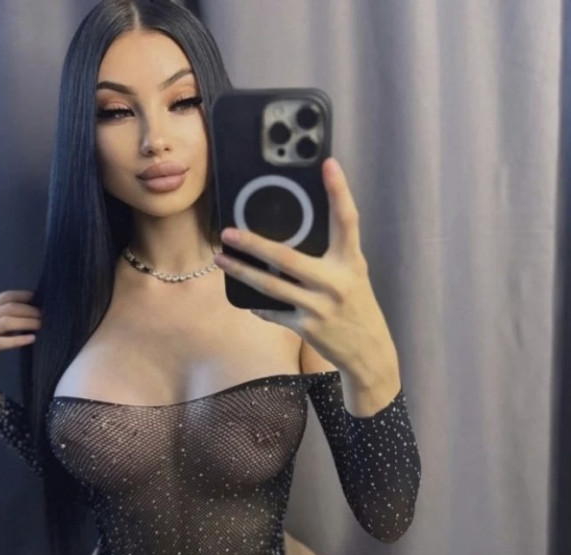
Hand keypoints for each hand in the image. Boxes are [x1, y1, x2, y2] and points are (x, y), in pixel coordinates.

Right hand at [0, 290, 40, 394]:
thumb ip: (5, 321)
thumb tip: (33, 313)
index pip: (4, 297)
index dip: (23, 295)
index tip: (39, 297)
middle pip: (7, 308)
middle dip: (29, 310)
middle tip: (45, 315)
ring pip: (5, 323)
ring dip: (26, 322)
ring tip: (41, 325)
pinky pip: (0, 342)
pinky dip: (18, 340)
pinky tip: (31, 339)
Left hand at [213, 157, 398, 381]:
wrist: (369, 352)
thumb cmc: (357, 308)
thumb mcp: (352, 277)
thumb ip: (329, 258)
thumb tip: (288, 243)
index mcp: (351, 262)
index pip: (348, 220)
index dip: (339, 191)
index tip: (328, 163)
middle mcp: (336, 281)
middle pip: (287, 257)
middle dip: (253, 244)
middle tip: (228, 232)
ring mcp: (320, 305)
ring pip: (271, 286)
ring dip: (243, 272)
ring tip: (222, 260)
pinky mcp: (307, 326)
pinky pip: (274, 311)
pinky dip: (259, 306)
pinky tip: (248, 301)